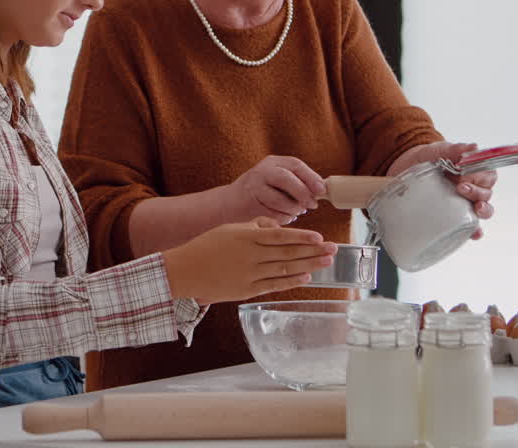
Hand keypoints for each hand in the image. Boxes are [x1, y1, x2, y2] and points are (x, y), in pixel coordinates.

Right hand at [162, 217, 335, 303]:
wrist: (184, 270)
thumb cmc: (206, 246)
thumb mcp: (230, 228)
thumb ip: (255, 226)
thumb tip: (277, 228)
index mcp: (246, 237)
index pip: (281, 236)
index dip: (302, 237)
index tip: (320, 237)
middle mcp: (251, 256)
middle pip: (289, 253)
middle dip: (313, 251)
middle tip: (333, 249)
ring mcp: (250, 275)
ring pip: (285, 269)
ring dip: (308, 265)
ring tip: (325, 262)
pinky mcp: (247, 290)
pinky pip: (274, 285)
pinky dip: (291, 281)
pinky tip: (306, 277)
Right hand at [224, 155, 326, 224]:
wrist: (230, 202)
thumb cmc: (263, 193)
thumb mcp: (278, 180)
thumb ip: (297, 182)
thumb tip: (322, 191)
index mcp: (274, 162)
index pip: (295, 165)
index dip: (311, 177)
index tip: (321, 191)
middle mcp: (262, 171)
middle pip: (286, 178)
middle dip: (302, 193)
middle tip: (312, 205)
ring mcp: (253, 186)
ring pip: (278, 199)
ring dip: (292, 209)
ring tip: (296, 212)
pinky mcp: (248, 203)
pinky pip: (270, 213)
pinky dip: (282, 218)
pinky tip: (284, 218)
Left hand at [387, 141, 496, 238]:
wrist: (407, 168)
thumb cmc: (429, 157)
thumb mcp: (441, 150)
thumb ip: (456, 149)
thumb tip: (473, 147)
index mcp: (474, 171)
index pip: (488, 175)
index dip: (481, 177)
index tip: (466, 175)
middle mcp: (473, 188)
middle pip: (486, 194)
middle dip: (478, 193)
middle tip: (461, 188)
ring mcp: (465, 202)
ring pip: (483, 210)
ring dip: (483, 210)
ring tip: (476, 208)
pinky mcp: (454, 215)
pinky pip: (469, 226)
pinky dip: (475, 231)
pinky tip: (475, 233)